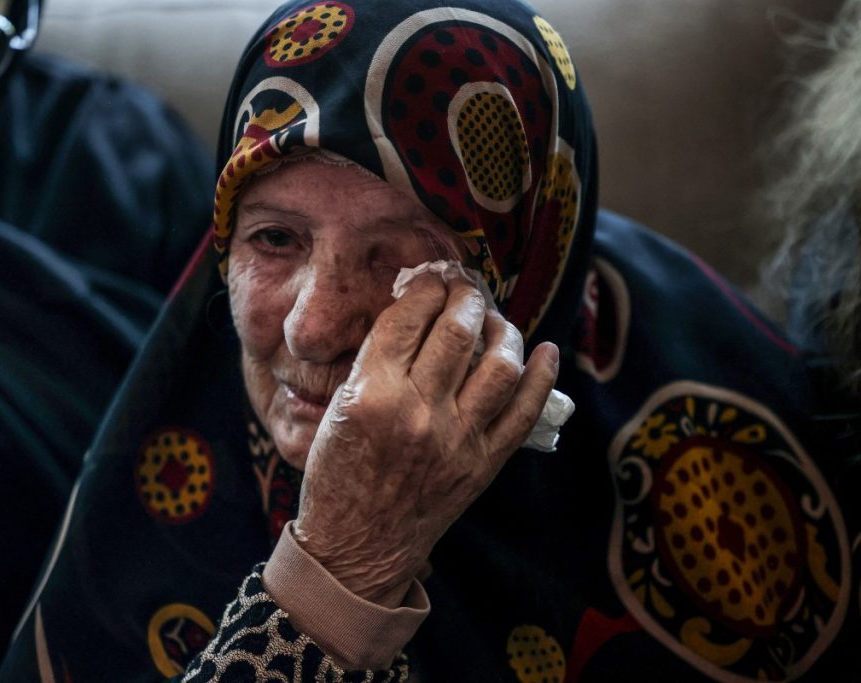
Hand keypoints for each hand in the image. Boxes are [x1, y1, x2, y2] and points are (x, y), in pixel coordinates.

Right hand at [293, 273, 559, 605]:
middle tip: (465, 288)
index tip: (431, 278)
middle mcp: (418, 411)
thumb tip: (416, 312)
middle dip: (466, 295)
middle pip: (458, 330)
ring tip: (495, 322)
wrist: (356, 546)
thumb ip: (375, 361)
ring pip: (500, 364)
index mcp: (372, 393)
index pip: (409, 316)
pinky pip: (525, 413)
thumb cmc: (337, 474)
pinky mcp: (482, 464)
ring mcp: (456, 439)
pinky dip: (542, 377)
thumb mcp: (337, 408)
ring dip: (504, 330)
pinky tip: (545, 352)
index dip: (425, 285)